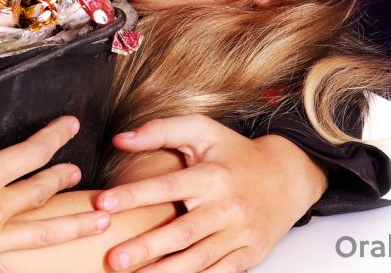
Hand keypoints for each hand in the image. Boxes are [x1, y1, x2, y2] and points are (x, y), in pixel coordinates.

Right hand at [0, 62, 111, 272]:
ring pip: (41, 234)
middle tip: (79, 172)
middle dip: (61, 178)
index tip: (70, 125)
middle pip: (39, 192)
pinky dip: (31, 259)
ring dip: (73, 225)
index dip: (54, 137)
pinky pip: (12, 263)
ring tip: (98, 220)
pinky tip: (39, 259)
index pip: (31, 153)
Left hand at [95, 115, 327, 271]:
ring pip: (199, 258)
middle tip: (114, 259)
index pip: (166, 187)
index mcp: (212, 175)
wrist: (287, 176)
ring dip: (166, 271)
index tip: (102, 204)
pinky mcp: (251, 253)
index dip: (133, 195)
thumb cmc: (235, 153)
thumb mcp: (202, 131)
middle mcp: (227, 206)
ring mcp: (241, 233)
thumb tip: (120, 138)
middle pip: (181, 232)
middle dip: (146, 247)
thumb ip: (160, 131)